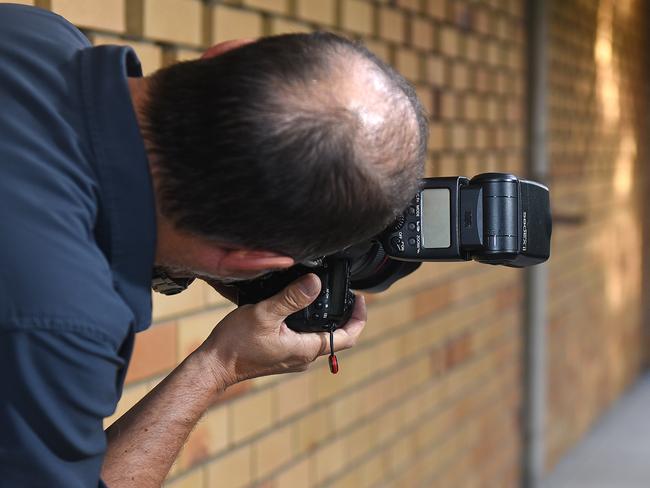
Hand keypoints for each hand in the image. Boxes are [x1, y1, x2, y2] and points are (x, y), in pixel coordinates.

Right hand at [194, 273, 365, 388]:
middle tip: (346, 293)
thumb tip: (316, 283)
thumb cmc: (236, 343)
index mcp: (306, 349)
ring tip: (324, 296)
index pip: (347, 337)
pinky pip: (304, 338)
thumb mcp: (266, 314)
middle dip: (344, 315)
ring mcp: (292, 356)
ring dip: (326, 318)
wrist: (214, 365)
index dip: (358, 318)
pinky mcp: (281, 354)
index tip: (360, 298)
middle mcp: (303, 356)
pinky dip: (310, 322)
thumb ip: (292, 298)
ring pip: (320, 337)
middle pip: (336, 337)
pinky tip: (299, 307)